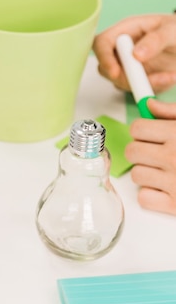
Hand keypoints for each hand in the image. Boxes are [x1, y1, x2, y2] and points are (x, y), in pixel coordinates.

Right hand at [93, 14, 175, 92]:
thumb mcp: (173, 30)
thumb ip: (156, 39)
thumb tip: (136, 54)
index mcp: (126, 30)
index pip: (102, 43)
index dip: (103, 58)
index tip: (115, 72)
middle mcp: (121, 49)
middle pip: (105, 67)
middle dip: (121, 77)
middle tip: (142, 81)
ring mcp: (126, 65)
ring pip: (118, 81)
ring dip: (140, 84)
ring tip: (167, 77)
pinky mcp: (134, 78)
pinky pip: (134, 89)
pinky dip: (149, 88)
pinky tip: (167, 78)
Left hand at [125, 99, 175, 214]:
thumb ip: (174, 112)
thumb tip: (150, 105)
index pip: (137, 128)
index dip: (143, 130)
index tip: (150, 133)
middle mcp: (175, 158)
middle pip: (132, 152)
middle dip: (143, 150)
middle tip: (158, 152)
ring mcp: (175, 183)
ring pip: (136, 175)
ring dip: (149, 173)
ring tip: (168, 170)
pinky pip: (144, 198)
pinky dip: (153, 195)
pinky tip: (167, 188)